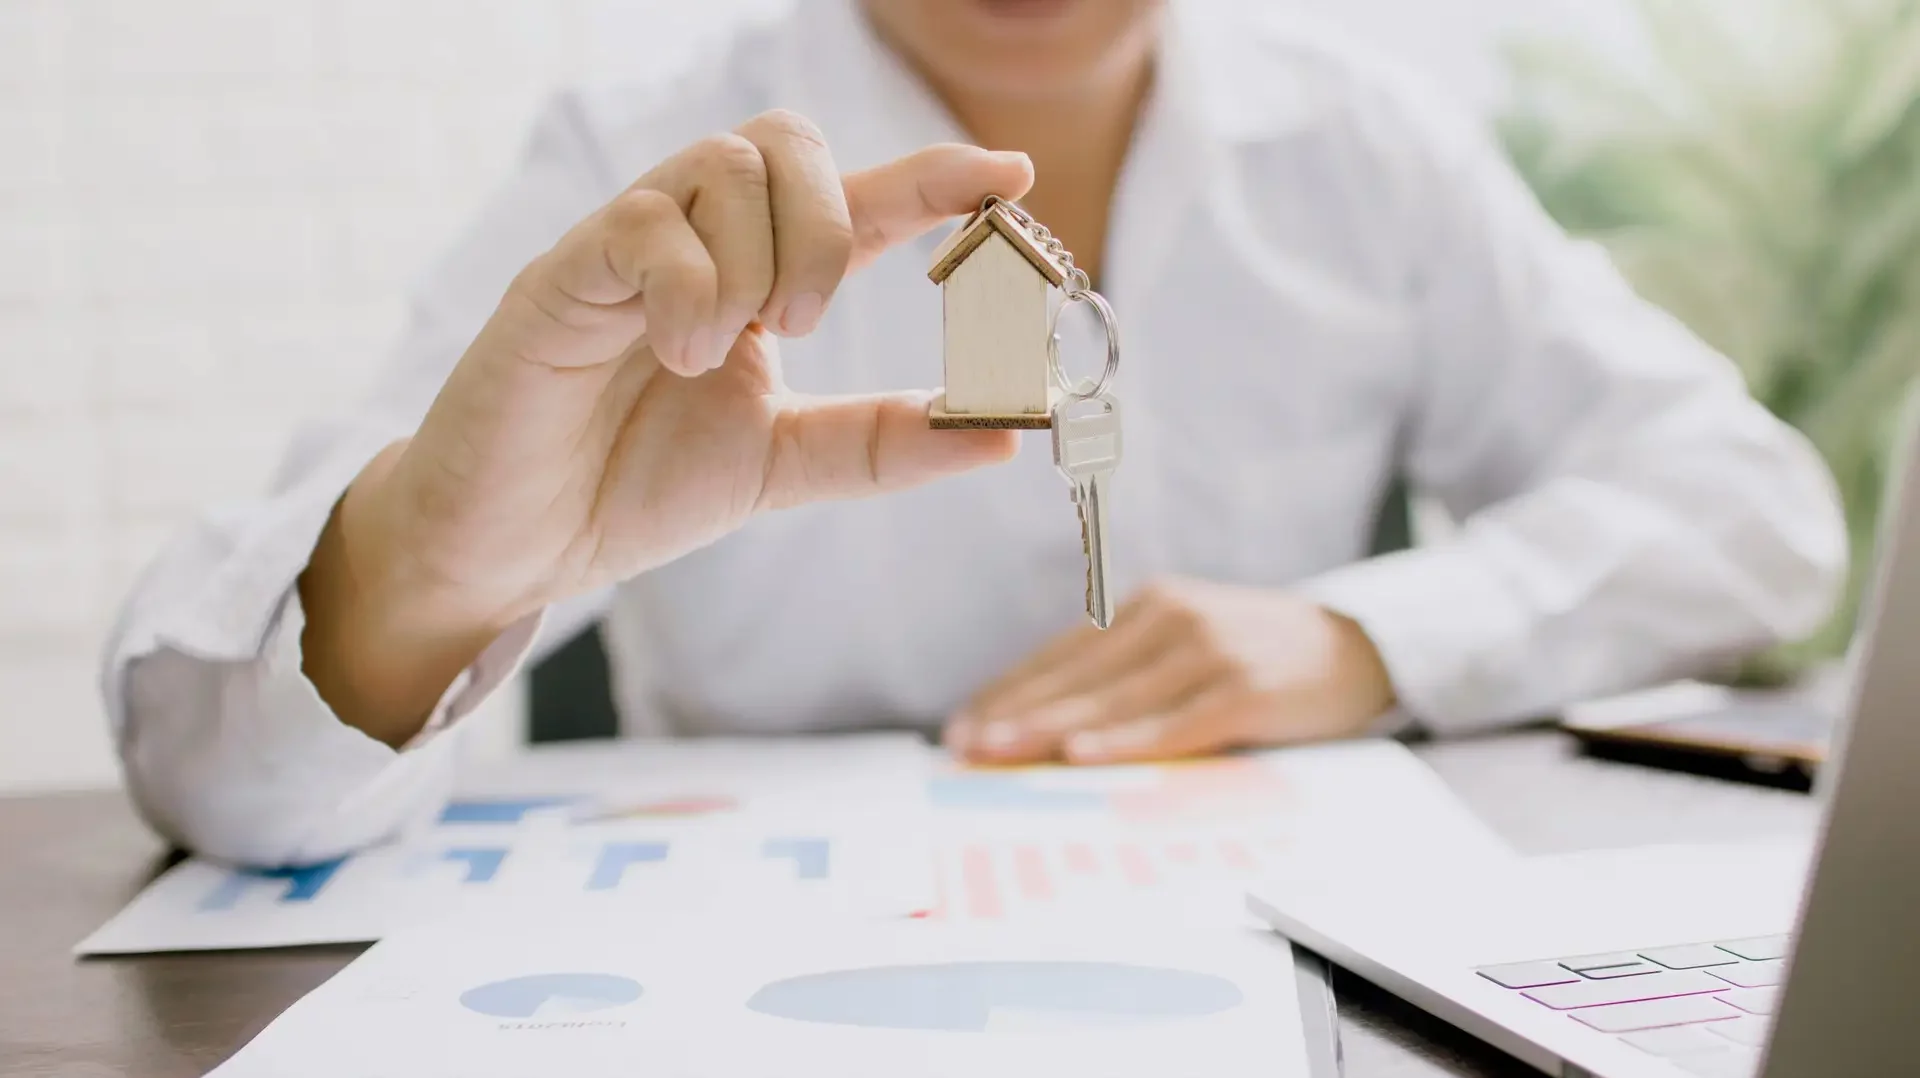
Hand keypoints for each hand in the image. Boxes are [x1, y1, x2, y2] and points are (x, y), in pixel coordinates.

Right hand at [300, 110, 1035, 741]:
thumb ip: (883, 444)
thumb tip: (1001, 433)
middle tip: (803, 328)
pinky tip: (676, 355)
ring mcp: (627, 247)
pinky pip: (647, 222)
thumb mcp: (785, 467)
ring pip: (726, 164)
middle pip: (788, 143)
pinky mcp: (563, 273)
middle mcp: (696, 243)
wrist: (514, 547)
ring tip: (721, 353)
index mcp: (754, 280)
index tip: (1011, 173)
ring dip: (758, 262)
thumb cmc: (633, 489)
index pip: (853, 202)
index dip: (932, 179)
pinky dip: (689, 289)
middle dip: (830, 227)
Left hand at [944, 578, 1396, 764]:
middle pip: (1077, 676)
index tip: (959, 727)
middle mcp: (1173, 618)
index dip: (1008, 691)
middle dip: (1013, 714)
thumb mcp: (1190, 647)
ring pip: (1114, 698)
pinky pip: (1175, 722)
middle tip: (962, 748)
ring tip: (998, 753)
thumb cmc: (1260, 658)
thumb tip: (1049, 729)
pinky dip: (1126, 741)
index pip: (1062, 654)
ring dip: (1050, 729)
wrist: (1359, 647)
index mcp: (1149, 606)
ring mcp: (1210, 651)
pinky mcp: (1245, 688)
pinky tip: (1083, 755)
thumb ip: (1131, 674)